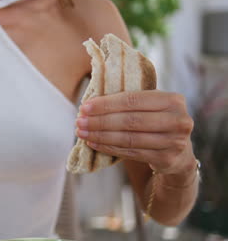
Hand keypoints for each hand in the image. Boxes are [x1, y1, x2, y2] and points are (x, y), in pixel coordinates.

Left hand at [75, 90, 195, 175]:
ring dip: (101, 135)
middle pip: (130, 120)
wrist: (180, 154)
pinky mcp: (167, 159)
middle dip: (100, 121)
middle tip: (79, 121)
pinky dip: (108, 147)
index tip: (85, 107)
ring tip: (82, 132)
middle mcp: (179, 120)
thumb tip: (90, 101)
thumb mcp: (151, 107)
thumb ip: (129, 101)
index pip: (133, 99)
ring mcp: (175, 142)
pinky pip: (131, 152)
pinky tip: (93, 143)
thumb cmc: (156, 123)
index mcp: (173, 100)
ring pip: (129, 138)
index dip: (107, 104)